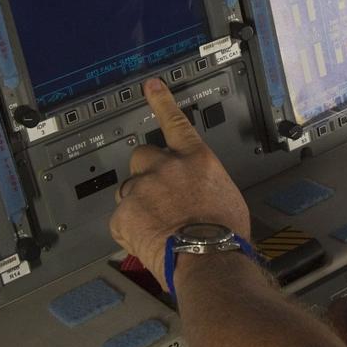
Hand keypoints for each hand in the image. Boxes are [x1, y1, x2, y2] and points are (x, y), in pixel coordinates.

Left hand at [109, 78, 250, 287]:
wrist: (209, 259)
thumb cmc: (225, 234)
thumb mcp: (225, 195)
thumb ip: (202, 183)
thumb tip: (195, 190)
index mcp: (196, 159)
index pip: (175, 122)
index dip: (162, 102)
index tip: (151, 87)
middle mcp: (166, 166)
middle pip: (142, 156)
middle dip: (146, 172)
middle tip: (157, 195)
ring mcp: (142, 188)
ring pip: (130, 190)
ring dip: (139, 203)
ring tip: (158, 227)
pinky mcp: (124, 213)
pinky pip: (121, 219)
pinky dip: (130, 230)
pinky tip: (149, 241)